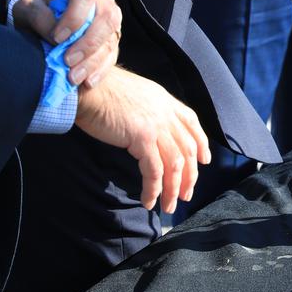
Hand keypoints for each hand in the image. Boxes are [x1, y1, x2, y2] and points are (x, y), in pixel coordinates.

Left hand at [12, 0, 121, 89]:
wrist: (46, 19)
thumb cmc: (36, 8)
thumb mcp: (27, 7)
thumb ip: (38, 16)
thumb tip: (56, 36)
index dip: (75, 16)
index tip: (57, 37)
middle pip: (106, 17)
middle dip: (88, 43)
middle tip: (67, 61)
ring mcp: (111, 19)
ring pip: (111, 38)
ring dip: (93, 61)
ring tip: (73, 78)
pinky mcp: (112, 39)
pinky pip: (113, 55)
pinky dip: (100, 70)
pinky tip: (87, 83)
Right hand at [75, 67, 209, 212]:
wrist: (87, 85)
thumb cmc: (101, 89)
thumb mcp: (135, 94)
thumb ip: (148, 109)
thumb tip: (149, 128)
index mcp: (164, 100)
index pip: (192, 123)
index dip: (201, 143)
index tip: (204, 160)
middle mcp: (165, 113)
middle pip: (187, 149)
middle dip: (190, 175)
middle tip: (186, 195)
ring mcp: (156, 125)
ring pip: (175, 164)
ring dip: (173, 189)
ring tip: (169, 206)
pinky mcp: (142, 138)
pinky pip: (154, 170)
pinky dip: (153, 189)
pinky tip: (149, 201)